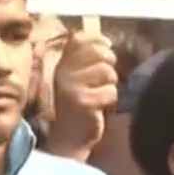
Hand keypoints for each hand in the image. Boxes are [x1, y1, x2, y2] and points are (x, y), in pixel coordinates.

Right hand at [46, 31, 116, 161]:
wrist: (70, 135)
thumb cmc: (81, 103)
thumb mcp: (79, 77)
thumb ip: (87, 59)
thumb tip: (106, 41)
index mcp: (62, 64)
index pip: (79, 39)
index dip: (98, 40)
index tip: (107, 46)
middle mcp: (64, 72)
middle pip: (100, 53)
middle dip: (110, 64)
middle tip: (105, 78)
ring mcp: (72, 86)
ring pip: (108, 72)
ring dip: (110, 84)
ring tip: (100, 94)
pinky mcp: (83, 101)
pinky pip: (111, 92)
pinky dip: (111, 100)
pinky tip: (99, 107)